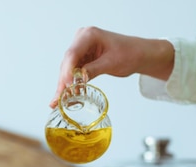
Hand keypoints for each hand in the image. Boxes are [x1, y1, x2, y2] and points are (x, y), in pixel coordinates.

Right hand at [50, 26, 174, 107]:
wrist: (138, 54)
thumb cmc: (129, 53)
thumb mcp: (112, 63)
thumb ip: (94, 70)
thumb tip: (79, 80)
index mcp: (89, 35)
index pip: (73, 53)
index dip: (67, 71)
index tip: (66, 85)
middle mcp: (82, 39)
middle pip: (67, 62)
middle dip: (63, 82)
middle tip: (57, 99)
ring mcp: (81, 48)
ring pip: (68, 69)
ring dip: (64, 85)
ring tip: (57, 101)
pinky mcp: (83, 58)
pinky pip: (74, 72)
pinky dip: (70, 84)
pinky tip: (64, 96)